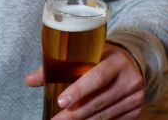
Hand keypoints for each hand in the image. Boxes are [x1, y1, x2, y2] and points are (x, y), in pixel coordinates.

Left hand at [25, 43, 144, 119]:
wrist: (137, 61)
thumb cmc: (105, 56)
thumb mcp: (88, 53)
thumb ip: (59, 65)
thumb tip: (29, 80)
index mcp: (116, 60)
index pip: (97, 77)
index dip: (79, 91)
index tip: (61, 101)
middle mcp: (129, 78)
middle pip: (98, 101)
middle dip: (74, 114)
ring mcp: (135, 96)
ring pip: (105, 114)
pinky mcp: (137, 109)